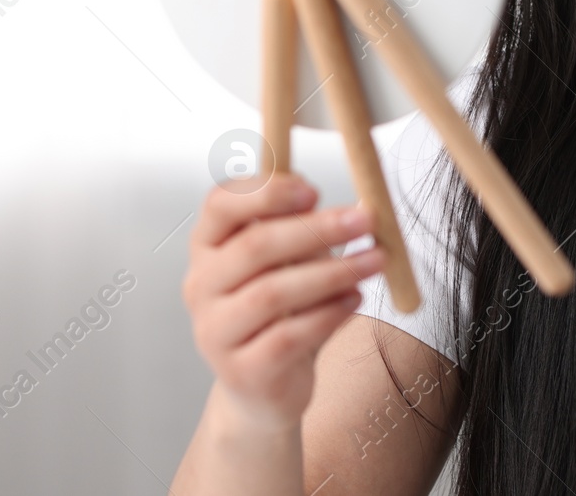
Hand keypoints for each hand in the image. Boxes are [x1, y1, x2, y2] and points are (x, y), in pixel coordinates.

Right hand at [183, 173, 385, 430]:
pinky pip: (287, 337)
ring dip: (332, 272)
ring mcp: (215, 331)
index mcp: (207, 247)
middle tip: (363, 219)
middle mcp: (201, 286)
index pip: (220, 204)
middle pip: (254, 246)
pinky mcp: (240, 371)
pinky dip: (328, 314)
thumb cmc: (280, 312)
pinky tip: (355, 299)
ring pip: (272, 293)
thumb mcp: (288, 262)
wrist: (264, 386)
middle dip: (316, 229)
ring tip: (374, 261)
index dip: (267, 192)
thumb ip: (303, 232)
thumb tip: (346, 209)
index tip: (314, 190)